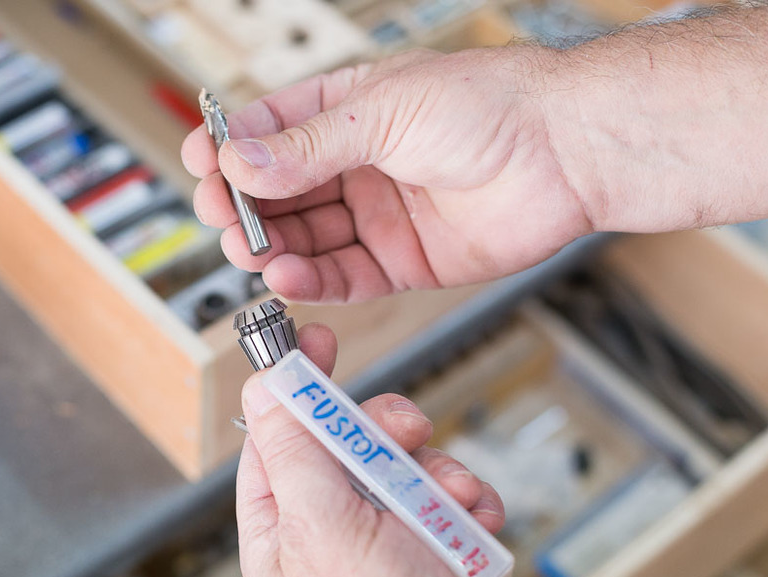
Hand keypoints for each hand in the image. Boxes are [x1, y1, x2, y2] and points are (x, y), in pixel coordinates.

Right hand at [182, 48, 591, 303]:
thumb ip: (310, 146)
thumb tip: (240, 163)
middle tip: (225, 218)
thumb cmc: (491, 105)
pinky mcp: (402, 260)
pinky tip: (286, 275)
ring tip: (250, 250)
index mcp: (349, 110)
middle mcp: (358, 163)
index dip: (232, 151)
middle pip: (281, 192)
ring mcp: (378, 214)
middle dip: (247, 206)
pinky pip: (344, 275)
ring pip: (307, 238)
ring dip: (272, 247)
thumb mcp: (385, 111)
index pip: (271, 132)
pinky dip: (312, 279)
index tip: (201, 164)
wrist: (565, 152)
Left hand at [236, 323, 525, 576]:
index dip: (298, 387)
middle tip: (406, 431)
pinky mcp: (435, 543)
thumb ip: (297, 449)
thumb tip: (263, 385)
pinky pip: (449, 492)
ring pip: (407, 461)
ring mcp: (385, 536)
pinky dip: (467, 502)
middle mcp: (330, 530)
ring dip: (437, 475)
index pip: (279, 438)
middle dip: (385, 433)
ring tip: (449, 504)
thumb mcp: (327, 526)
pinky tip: (473, 525)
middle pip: (348, 440)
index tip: (316, 341)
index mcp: (284, 530)